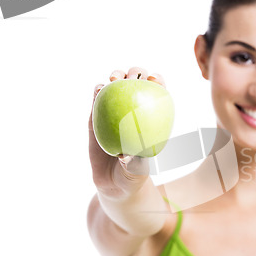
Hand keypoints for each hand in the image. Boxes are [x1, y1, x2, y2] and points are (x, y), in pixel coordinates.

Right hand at [88, 66, 165, 196]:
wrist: (113, 183)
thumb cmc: (132, 176)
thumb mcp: (137, 171)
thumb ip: (134, 163)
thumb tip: (126, 155)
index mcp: (151, 118)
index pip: (158, 94)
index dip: (158, 82)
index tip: (156, 80)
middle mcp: (133, 111)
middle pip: (137, 83)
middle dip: (136, 72)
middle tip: (131, 79)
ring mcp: (114, 112)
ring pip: (116, 86)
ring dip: (116, 76)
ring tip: (114, 79)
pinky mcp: (96, 116)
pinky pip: (97, 100)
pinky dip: (98, 91)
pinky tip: (99, 89)